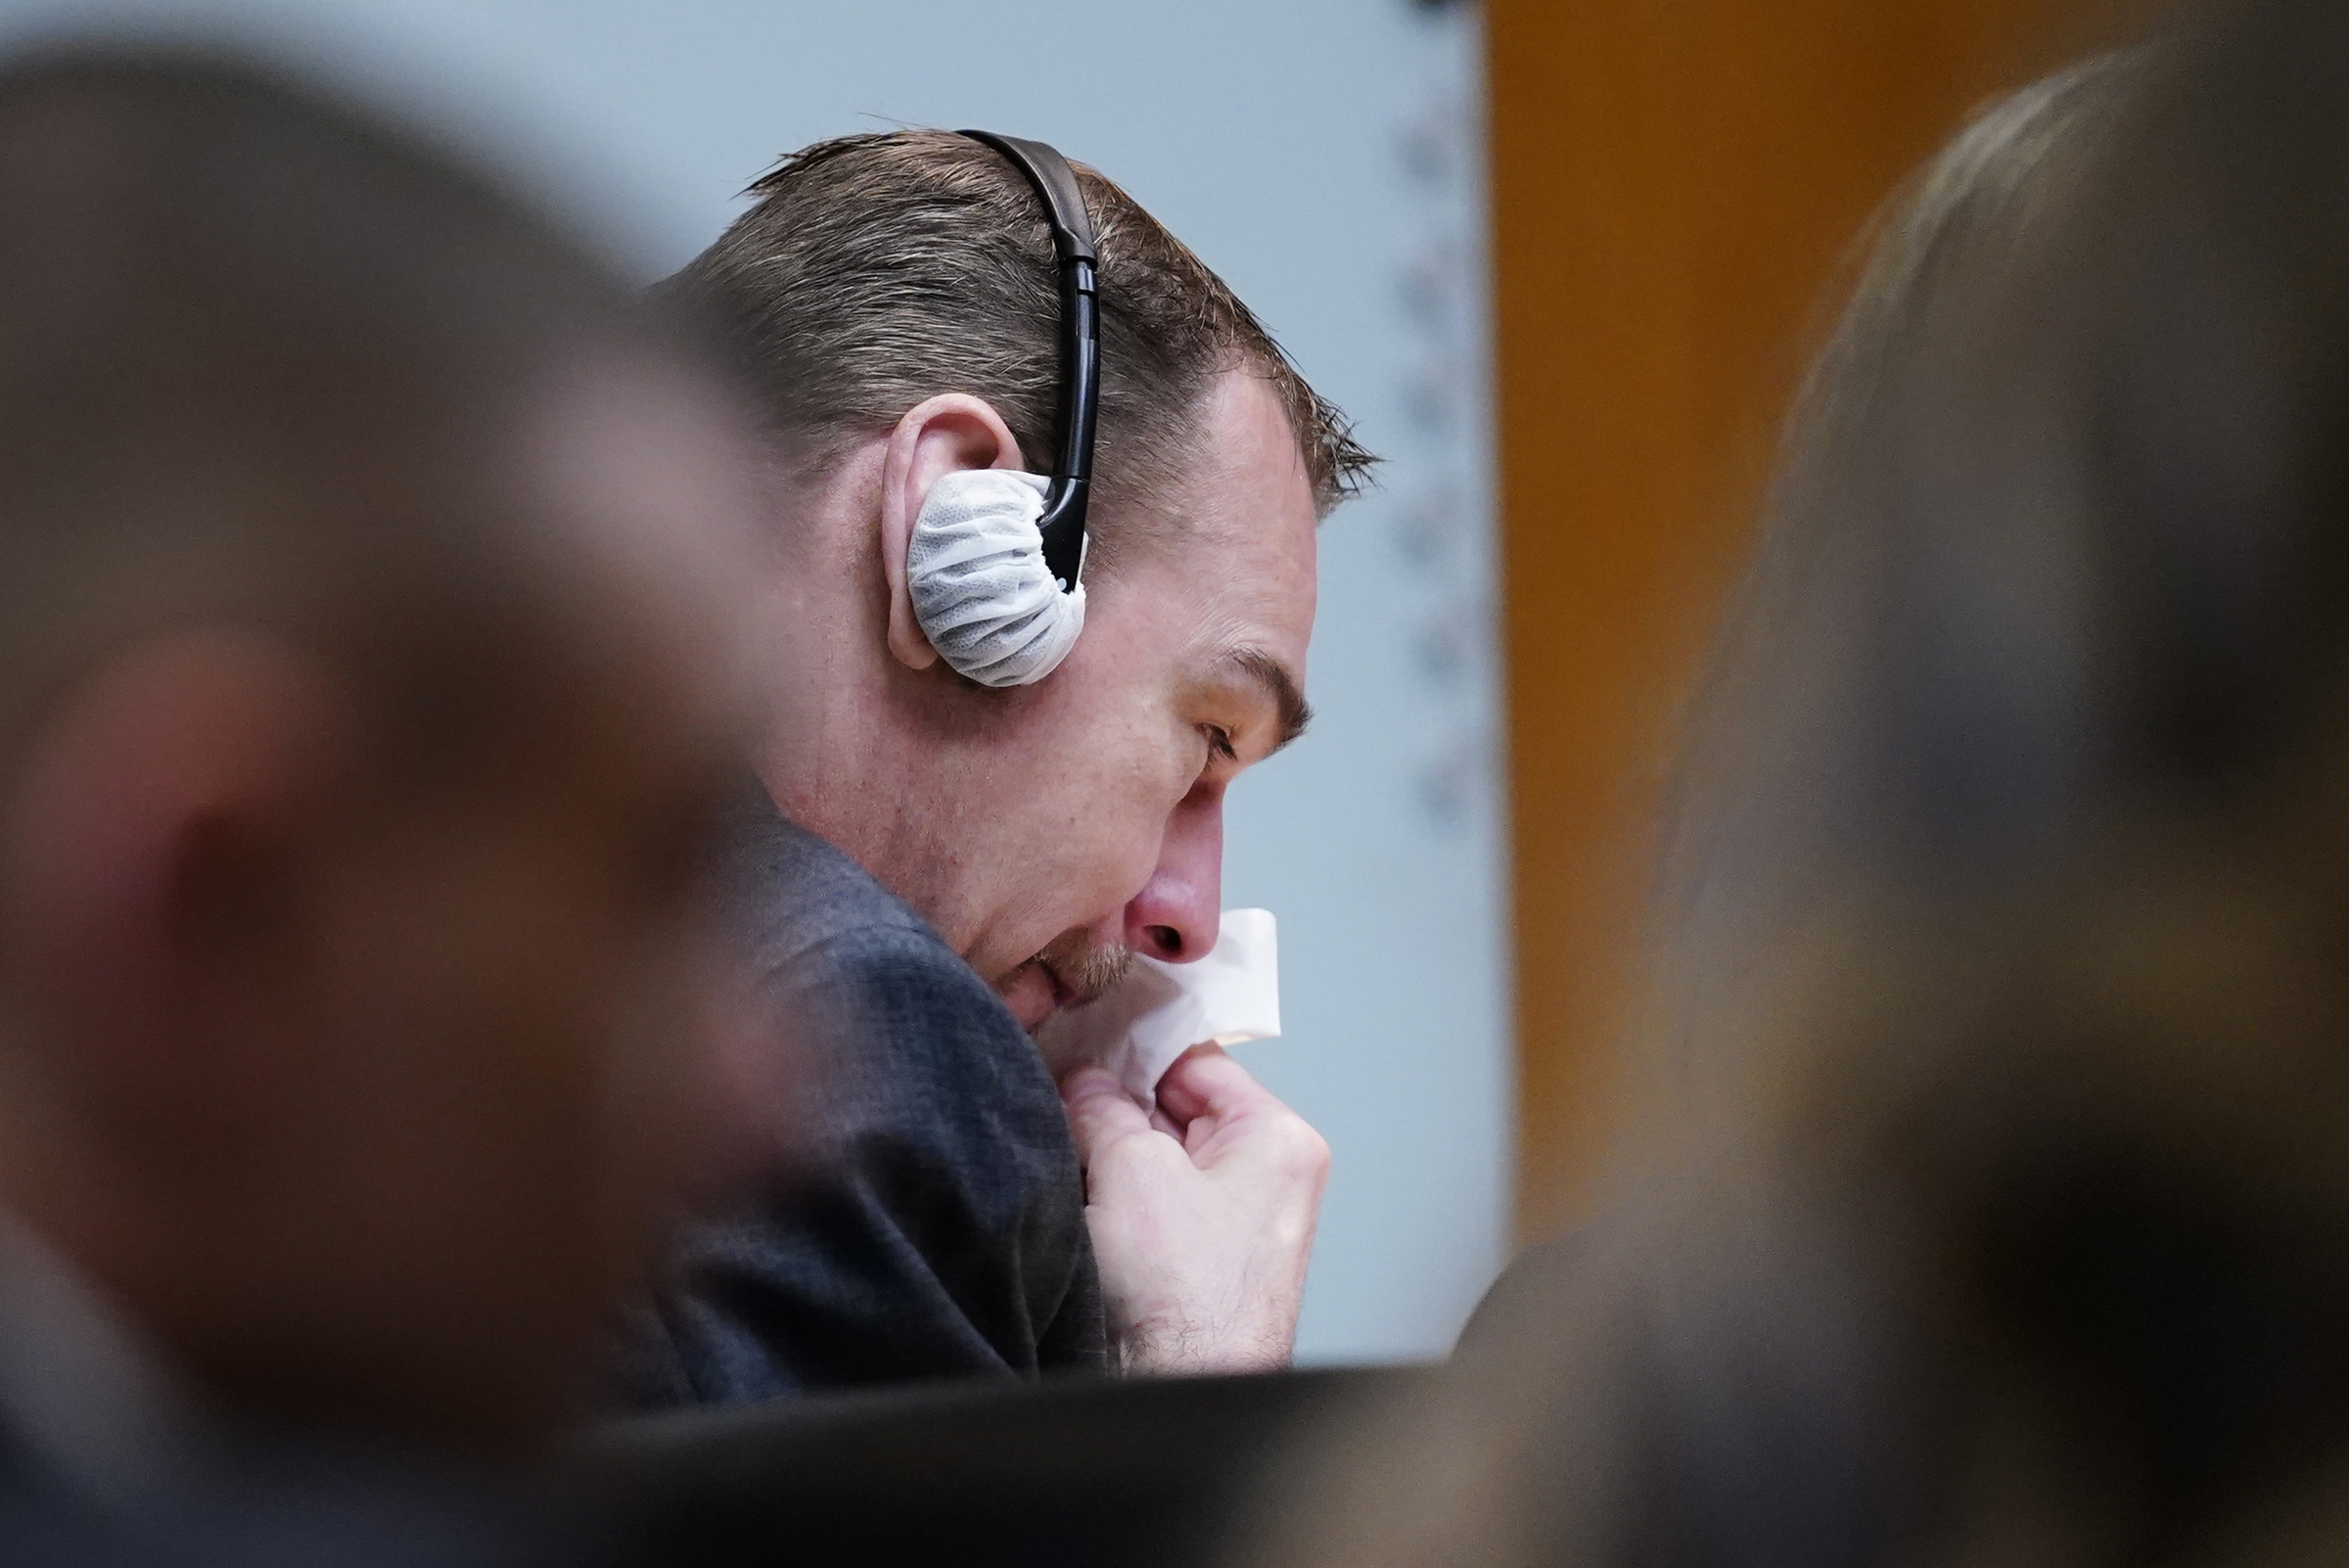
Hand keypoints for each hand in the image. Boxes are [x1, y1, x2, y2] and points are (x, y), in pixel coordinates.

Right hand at [1061, 1045, 1329, 1375]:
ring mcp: (1233, 1225)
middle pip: (1174, 1108)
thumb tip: (1084, 1083)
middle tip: (1061, 1098)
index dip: (1136, 1048)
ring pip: (1155, 1158)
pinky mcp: (1197, 1264)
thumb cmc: (1188, 1302)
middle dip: (1115, 1106)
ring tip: (1068, 1154)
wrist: (1179, 1395)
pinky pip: (1148, 1205)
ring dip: (1107, 1155)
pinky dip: (1111, 1198)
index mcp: (1277, 1140)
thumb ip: (1103, 1108)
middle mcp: (1267, 1178)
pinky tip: (1078, 1198)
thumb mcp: (1132, 1170)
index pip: (1198, 1060)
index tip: (1085, 1040)